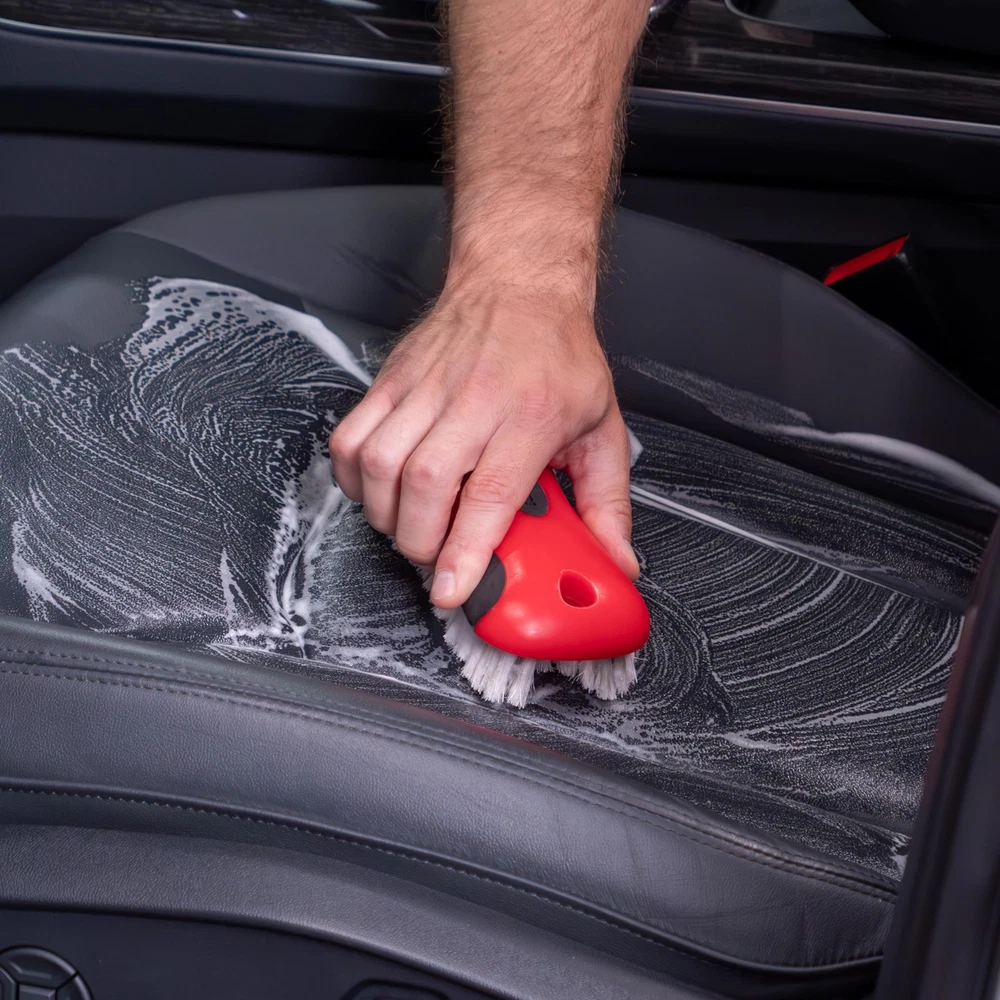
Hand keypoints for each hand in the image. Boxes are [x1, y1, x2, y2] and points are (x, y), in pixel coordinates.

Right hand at [329, 275, 638, 608]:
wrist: (518, 281)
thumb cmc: (558, 354)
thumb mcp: (602, 428)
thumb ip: (608, 504)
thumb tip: (615, 562)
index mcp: (531, 415)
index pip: (489, 494)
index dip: (466, 551)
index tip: (452, 589)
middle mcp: (473, 399)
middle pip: (424, 485)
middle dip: (421, 541)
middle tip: (438, 556)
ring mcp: (425, 388)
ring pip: (380, 463)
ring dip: (387, 514)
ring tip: (412, 526)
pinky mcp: (391, 380)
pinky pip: (350, 438)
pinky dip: (355, 478)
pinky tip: (381, 492)